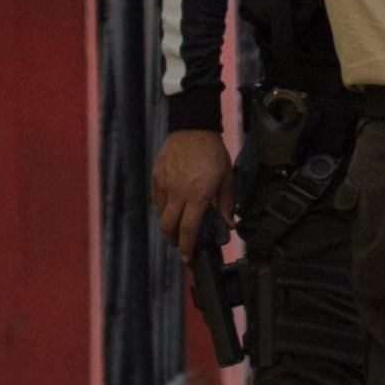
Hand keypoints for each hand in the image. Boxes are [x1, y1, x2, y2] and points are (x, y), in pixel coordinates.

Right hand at [153, 129, 230, 252]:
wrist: (193, 128)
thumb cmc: (212, 151)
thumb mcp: (226, 177)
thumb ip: (225, 202)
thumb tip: (228, 223)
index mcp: (197, 196)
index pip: (188, 229)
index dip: (186, 246)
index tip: (187, 256)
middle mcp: (178, 193)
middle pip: (169, 226)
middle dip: (173, 240)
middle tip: (179, 244)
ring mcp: (165, 185)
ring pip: (160, 213)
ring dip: (167, 224)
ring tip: (175, 226)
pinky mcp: (156, 176)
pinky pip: (156, 198)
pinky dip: (161, 207)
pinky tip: (169, 206)